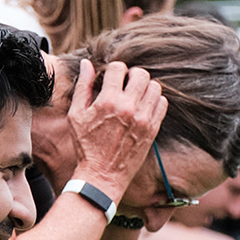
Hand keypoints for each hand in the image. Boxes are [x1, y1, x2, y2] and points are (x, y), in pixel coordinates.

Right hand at [65, 60, 167, 198]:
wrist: (102, 175)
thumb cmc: (86, 146)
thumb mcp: (76, 115)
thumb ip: (83, 86)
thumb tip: (87, 64)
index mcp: (108, 101)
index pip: (119, 68)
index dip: (115, 70)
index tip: (112, 79)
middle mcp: (128, 108)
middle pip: (141, 74)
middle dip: (132, 75)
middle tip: (126, 85)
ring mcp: (143, 119)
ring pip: (155, 87)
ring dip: (145, 87)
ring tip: (136, 95)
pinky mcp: (152, 129)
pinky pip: (162, 104)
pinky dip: (155, 100)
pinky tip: (144, 107)